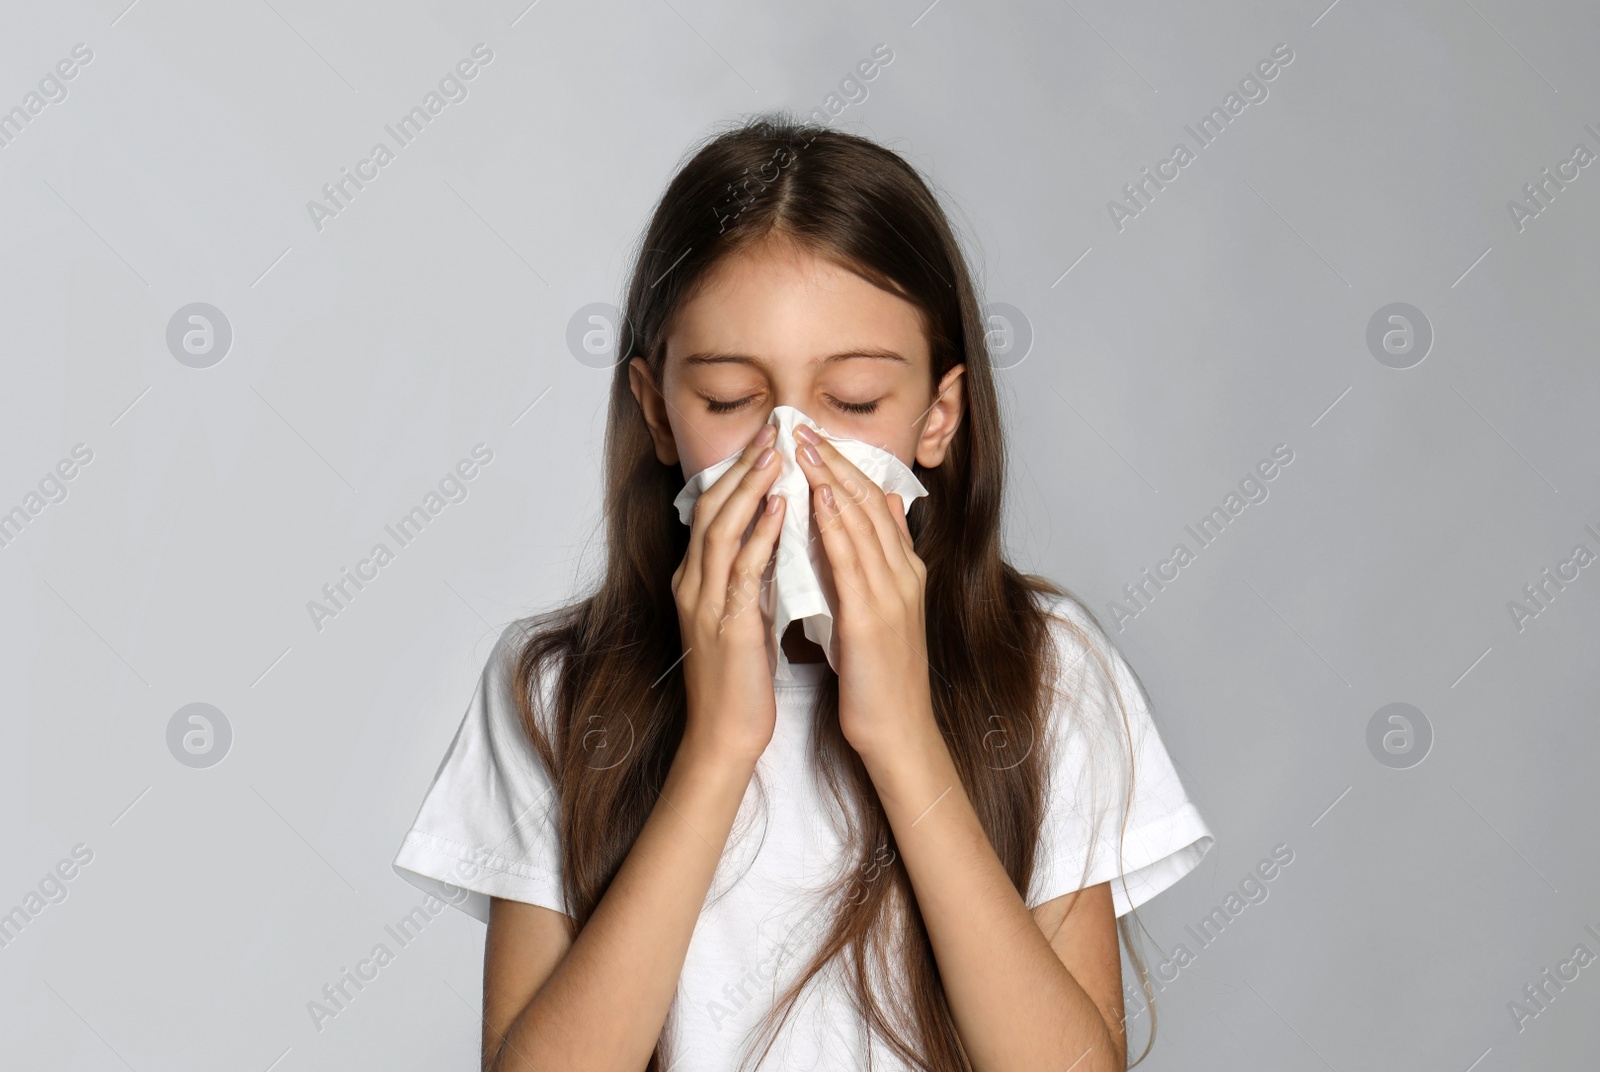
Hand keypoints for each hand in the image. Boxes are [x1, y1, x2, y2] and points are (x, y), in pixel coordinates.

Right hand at [672, 423, 786, 767]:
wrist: (725, 735)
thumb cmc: (740, 680)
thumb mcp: (744, 615)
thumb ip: (753, 575)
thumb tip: (776, 537)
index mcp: (696, 580)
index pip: (711, 510)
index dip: (736, 472)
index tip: (766, 440)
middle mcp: (693, 584)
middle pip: (711, 508)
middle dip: (741, 466)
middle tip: (772, 430)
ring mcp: (705, 603)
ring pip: (720, 529)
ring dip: (749, 488)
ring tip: (776, 455)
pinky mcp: (727, 626)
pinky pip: (742, 569)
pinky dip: (761, 535)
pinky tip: (781, 508)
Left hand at [791, 424, 935, 759]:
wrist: (896, 728)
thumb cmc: (881, 674)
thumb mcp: (884, 607)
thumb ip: (883, 558)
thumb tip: (886, 507)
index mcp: (903, 570)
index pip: (875, 502)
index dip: (846, 466)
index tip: (815, 436)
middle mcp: (903, 573)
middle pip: (870, 500)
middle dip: (835, 460)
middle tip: (802, 426)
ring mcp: (891, 592)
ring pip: (863, 522)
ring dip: (831, 479)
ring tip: (804, 446)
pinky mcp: (873, 617)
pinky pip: (852, 561)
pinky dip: (836, 525)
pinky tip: (819, 499)